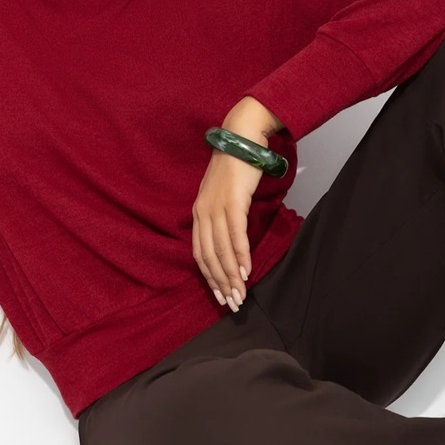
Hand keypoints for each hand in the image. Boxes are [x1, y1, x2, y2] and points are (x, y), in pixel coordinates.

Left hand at [192, 97, 283, 312]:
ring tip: (241, 294)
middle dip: (221, 283)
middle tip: (232, 304)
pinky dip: (240, 256)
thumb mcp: (223, 196)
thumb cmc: (235, 169)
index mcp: (198, 214)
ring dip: (232, 276)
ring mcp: (216, 208)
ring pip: (221, 250)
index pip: (200, 254)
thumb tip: (232, 244)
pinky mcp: (232, 202)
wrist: (241, 140)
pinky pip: (235, 235)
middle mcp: (203, 213)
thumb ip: (223, 218)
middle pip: (209, 257)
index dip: (210, 278)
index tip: (220, 295)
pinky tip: (246, 271)